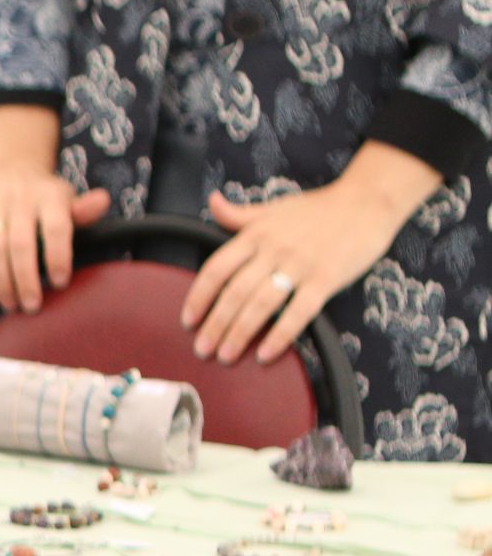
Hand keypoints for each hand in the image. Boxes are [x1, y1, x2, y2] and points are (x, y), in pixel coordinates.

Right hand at [0, 107, 110, 312]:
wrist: (11, 170)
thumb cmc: (47, 198)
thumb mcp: (69, 200)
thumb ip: (83, 211)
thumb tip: (102, 202)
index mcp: (49, 195)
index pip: (55, 228)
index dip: (57, 257)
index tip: (60, 283)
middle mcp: (20, 199)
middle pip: (20, 245)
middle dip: (25, 280)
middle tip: (33, 306)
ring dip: (1, 283)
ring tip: (12, 304)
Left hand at [184, 145, 437, 364]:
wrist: (368, 200)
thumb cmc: (319, 208)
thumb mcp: (274, 208)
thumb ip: (240, 215)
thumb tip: (212, 202)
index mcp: (256, 234)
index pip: (216, 269)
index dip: (198, 297)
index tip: (188, 321)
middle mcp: (274, 249)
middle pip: (234, 292)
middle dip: (214, 325)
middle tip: (202, 349)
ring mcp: (300, 264)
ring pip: (261, 304)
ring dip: (239, 333)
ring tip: (225, 355)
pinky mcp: (326, 278)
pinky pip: (298, 312)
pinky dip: (280, 335)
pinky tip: (265, 354)